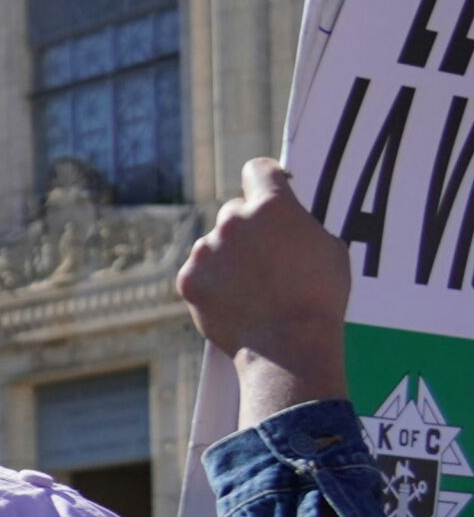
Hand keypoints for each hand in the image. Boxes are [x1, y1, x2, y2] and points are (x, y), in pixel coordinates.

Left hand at [177, 157, 352, 424]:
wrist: (288, 345)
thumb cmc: (319, 298)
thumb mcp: (328, 247)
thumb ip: (300, 224)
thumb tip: (289, 221)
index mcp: (272, 204)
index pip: (257, 170)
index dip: (263, 179)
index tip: (265, 187)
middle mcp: (233, 219)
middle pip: (234, 211)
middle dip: (248, 228)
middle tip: (263, 257)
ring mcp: (206, 249)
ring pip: (214, 244)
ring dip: (228, 257)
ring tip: (251, 288)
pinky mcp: (189, 278)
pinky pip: (199, 272)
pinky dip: (211, 283)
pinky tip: (233, 301)